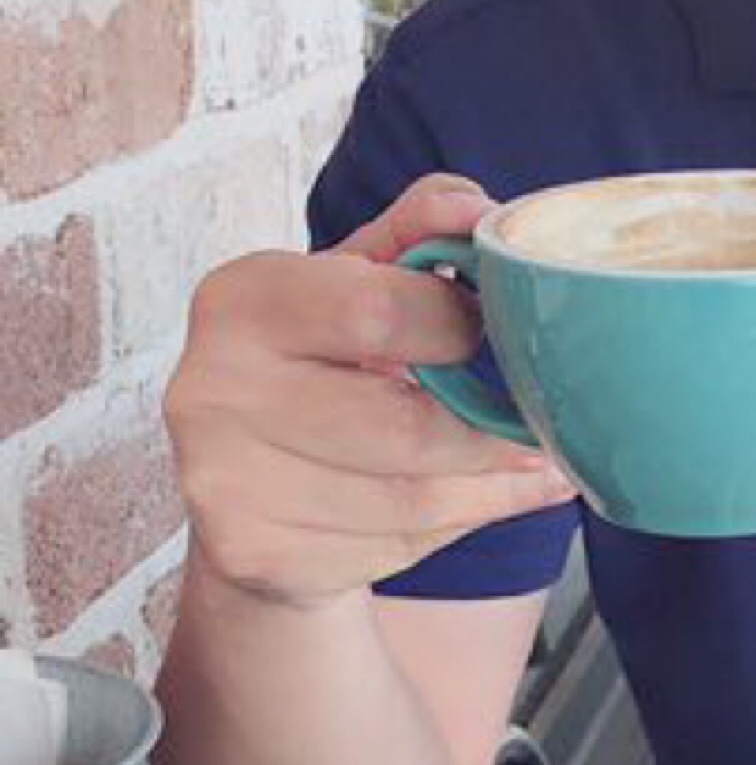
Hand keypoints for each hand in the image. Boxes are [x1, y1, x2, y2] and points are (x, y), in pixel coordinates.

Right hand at [165, 174, 578, 607]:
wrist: (255, 482)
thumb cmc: (327, 358)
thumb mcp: (365, 276)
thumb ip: (425, 226)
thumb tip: (480, 211)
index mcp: (242, 298)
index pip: (379, 311)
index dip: (458, 325)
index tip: (489, 330)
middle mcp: (212, 388)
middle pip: (405, 428)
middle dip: (489, 430)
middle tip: (534, 421)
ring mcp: (222, 482)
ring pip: (413, 498)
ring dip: (490, 483)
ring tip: (527, 461)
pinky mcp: (251, 554)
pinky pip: (395, 546)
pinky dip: (458, 523)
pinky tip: (471, 498)